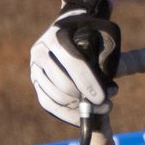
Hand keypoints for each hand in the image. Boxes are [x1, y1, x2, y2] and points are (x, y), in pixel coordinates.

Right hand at [30, 0, 120, 124]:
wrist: (71, 26)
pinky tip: (83, 119)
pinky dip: (66, 114)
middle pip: (62, 83)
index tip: (103, 97)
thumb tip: (109, 86)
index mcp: (56, 34)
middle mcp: (40, 50)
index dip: (87, 81)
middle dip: (86, 99)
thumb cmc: (92, 30)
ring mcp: (35, 67)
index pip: (72, 61)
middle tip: (108, 105)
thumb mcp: (104, 31)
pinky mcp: (36, 81)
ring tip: (102, 108)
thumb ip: (109, 53)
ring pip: (56, 96)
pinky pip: (48, 104)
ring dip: (79, 108)